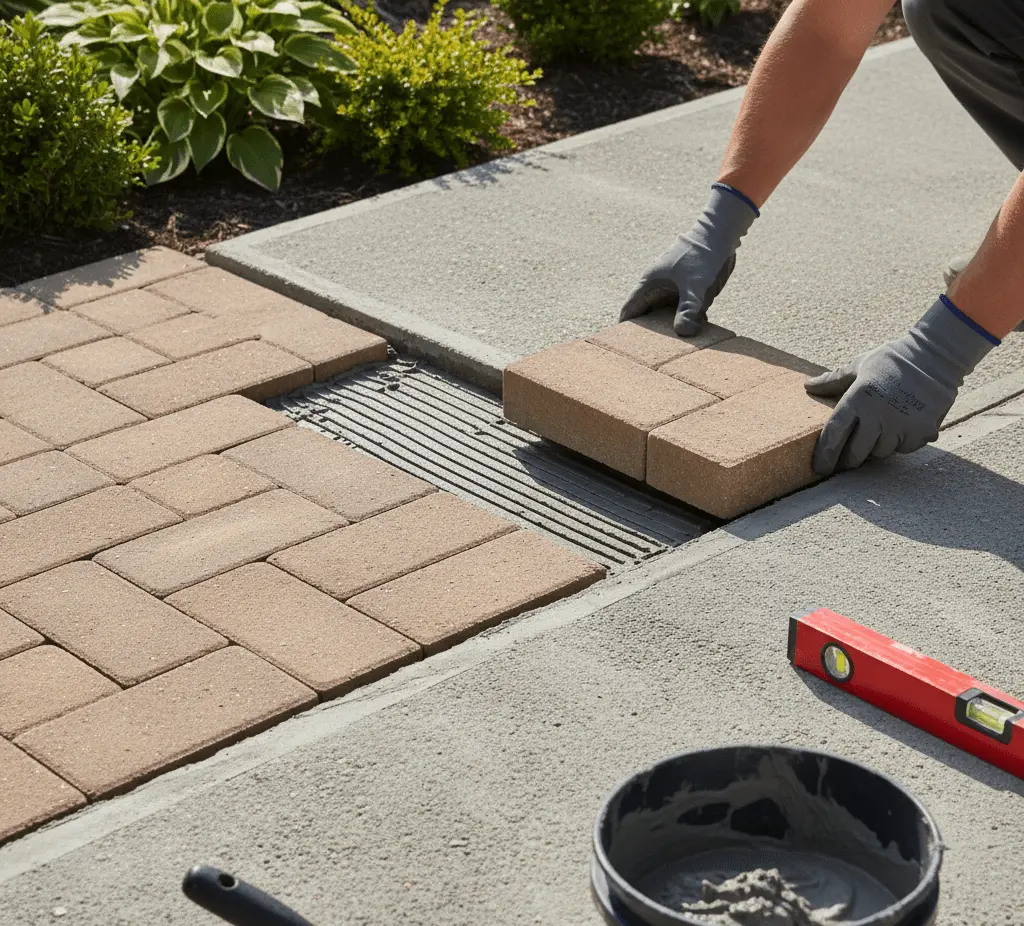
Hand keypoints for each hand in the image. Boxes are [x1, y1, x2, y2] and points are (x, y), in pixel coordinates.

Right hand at [619, 183, 757, 335]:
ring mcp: (673, 290)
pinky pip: (683, 311)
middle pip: (646, 316)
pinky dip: (687, 321)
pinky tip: (697, 333)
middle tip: (651, 355)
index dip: (624, 328)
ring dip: (670, 329)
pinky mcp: (688, 291)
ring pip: (666, 316)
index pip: (630, 309)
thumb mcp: (696, 286)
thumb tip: (683, 333)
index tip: (623, 346)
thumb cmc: (702, 256)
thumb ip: (689, 310)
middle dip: (648, 334)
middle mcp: (658, 288)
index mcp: (650, 284)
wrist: (722, 236)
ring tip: (673, 350)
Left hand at [806, 296, 998, 475]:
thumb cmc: (893, 360)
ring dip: (876, 448)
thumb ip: (833, 380)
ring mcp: (901, 426)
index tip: (819, 468)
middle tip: (846, 460)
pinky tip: (902, 426)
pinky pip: (904, 449)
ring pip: (880, 453)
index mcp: (858, 399)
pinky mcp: (922, 432)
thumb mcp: (860, 365)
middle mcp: (878, 416)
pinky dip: (900, 443)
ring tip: (879, 433)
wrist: (936, 355)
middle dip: (849, 459)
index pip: (834, 435)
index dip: (824, 454)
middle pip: (856, 453)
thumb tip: (808, 386)